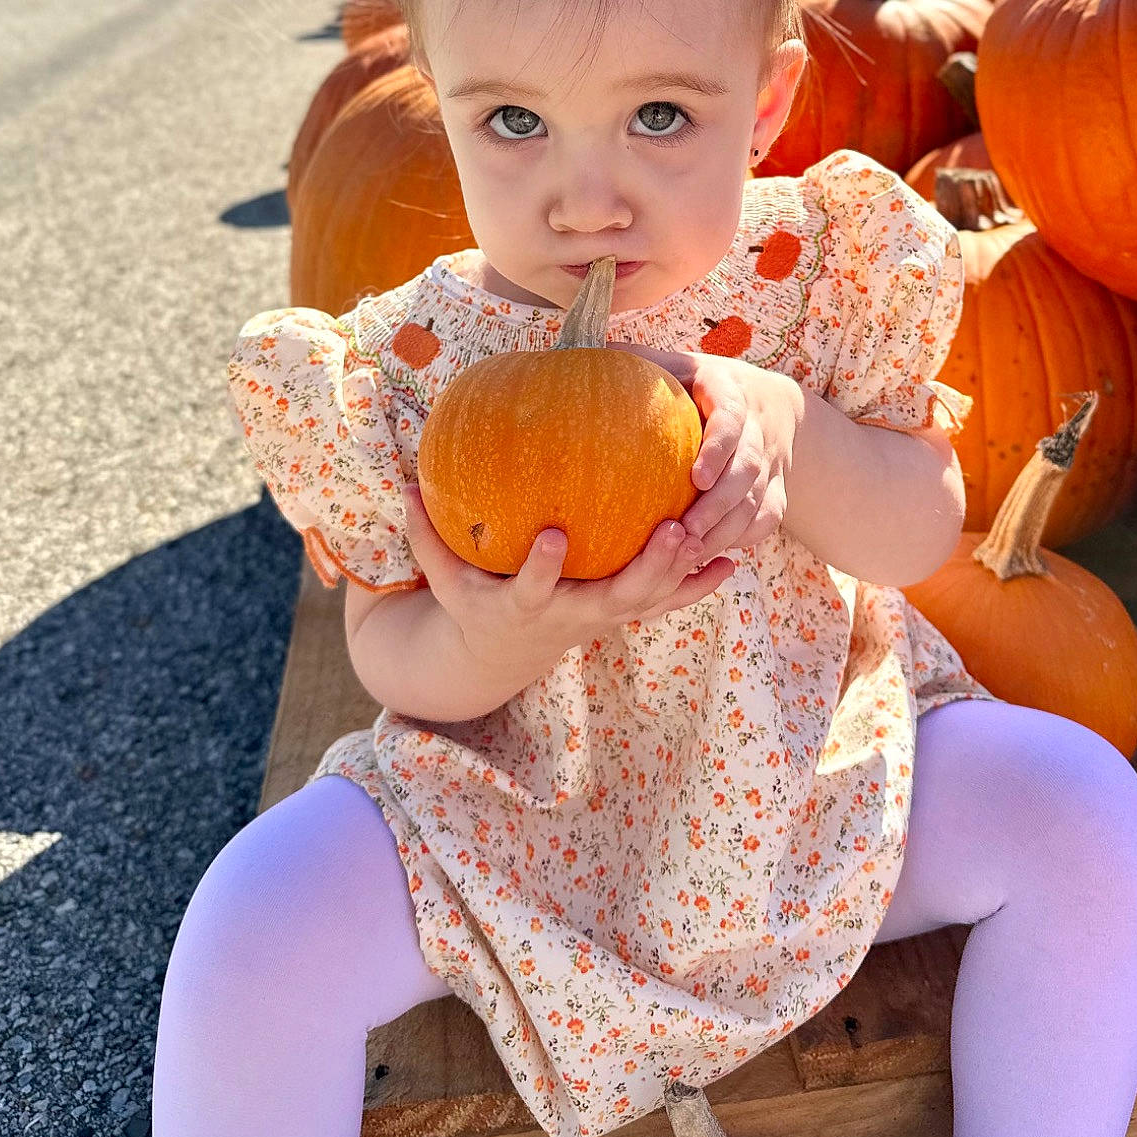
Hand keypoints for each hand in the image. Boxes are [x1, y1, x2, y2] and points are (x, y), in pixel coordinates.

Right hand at [400, 484, 734, 684]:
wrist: (500, 653)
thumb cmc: (472, 601)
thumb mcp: (444, 577)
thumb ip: (426, 534)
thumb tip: (404, 483)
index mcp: (522, 605)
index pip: (532, 587)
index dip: (541, 567)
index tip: (552, 536)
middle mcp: (569, 617)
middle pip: (614, 600)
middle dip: (645, 569)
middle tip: (672, 531)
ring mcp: (601, 618)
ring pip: (649, 600)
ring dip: (680, 574)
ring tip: (706, 537)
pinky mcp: (623, 614)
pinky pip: (667, 601)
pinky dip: (697, 586)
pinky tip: (732, 558)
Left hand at [611, 345, 803, 559]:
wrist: (768, 403)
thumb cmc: (699, 384)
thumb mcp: (675, 364)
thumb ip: (637, 360)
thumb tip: (580, 355)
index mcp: (730, 391)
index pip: (733, 419)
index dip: (718, 449)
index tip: (695, 478)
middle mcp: (758, 428)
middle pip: (747, 471)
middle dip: (718, 505)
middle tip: (683, 532)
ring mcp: (771, 462)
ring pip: (758, 502)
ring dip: (726, 531)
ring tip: (687, 554)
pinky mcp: (778, 489)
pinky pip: (768, 519)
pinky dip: (743, 539)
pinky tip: (707, 555)